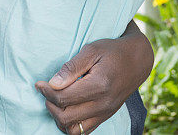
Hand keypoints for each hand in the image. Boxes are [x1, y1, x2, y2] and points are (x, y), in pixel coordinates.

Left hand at [36, 30, 153, 133]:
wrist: (137, 61)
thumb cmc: (112, 51)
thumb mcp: (91, 50)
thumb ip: (72, 67)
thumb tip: (53, 83)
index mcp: (99, 85)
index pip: (64, 98)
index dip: (46, 92)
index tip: (39, 83)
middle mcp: (103, 104)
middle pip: (66, 117)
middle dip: (50, 105)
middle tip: (47, 91)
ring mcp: (105, 113)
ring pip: (74, 130)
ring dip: (60, 118)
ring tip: (56, 101)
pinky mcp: (106, 116)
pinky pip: (84, 131)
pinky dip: (71, 124)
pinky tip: (67, 108)